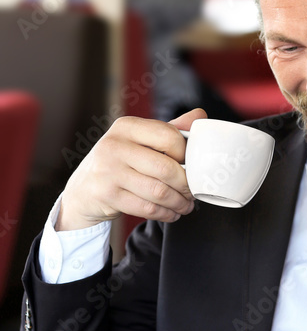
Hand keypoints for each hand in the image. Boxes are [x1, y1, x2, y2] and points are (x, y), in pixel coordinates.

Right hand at [56, 109, 207, 230]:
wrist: (82, 191)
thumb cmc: (119, 163)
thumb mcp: (140, 141)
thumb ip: (169, 129)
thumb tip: (200, 116)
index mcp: (126, 126)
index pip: (169, 137)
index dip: (187, 155)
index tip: (192, 166)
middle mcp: (114, 145)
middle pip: (166, 168)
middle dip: (186, 185)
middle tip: (193, 193)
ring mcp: (108, 171)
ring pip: (159, 192)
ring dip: (178, 203)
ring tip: (185, 205)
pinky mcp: (107, 195)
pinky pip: (147, 208)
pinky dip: (165, 214)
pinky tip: (171, 213)